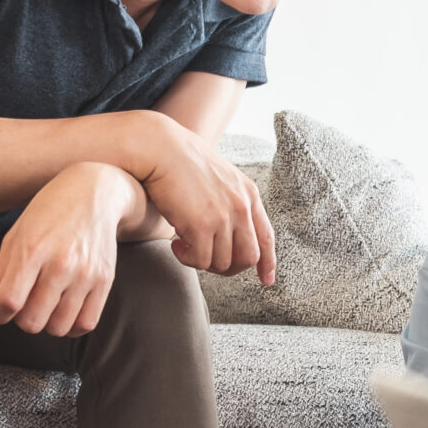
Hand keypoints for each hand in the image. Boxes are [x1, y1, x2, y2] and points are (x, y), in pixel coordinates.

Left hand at [0, 163, 136, 335]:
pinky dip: (71, 326)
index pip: (9, 301)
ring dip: (47, 323)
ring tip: (46, 305)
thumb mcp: (16, 234)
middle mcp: (60, 264)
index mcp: (32, 249)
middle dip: (21, 318)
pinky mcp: (105, 281)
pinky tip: (64, 311)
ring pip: (58, 328)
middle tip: (24, 304)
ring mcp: (86, 274)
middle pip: (32, 321)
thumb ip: (2, 272)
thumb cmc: (49, 213)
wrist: (93, 194)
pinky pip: (86, 324)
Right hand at [129, 113, 276, 282]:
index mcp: (248, 194)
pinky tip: (176, 244)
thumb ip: (230, 201)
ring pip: (223, 262)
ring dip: (204, 262)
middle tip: (207, 261)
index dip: (267, 262)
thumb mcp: (219, 178)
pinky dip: (188, 259)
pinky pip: (201, 261)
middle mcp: (241, 206)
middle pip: (248, 257)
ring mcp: (223, 216)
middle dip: (229, 267)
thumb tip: (229, 232)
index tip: (266, 279)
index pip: (266, 236)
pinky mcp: (201, 225)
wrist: (159, 147)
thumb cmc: (181, 161)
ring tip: (186, 247)